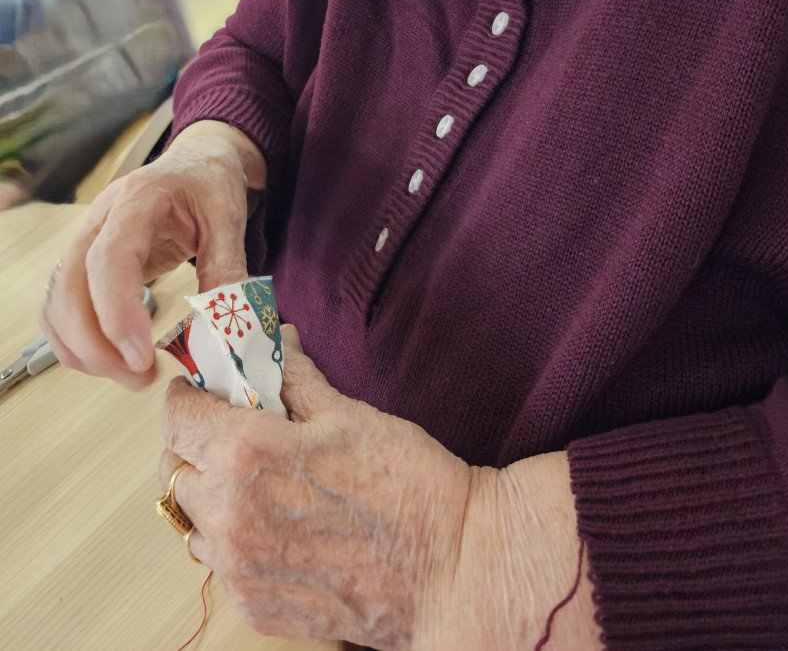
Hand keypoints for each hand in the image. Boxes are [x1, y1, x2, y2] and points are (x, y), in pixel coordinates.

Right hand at [39, 121, 264, 388]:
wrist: (197, 162)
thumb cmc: (210, 185)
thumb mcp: (229, 219)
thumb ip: (227, 270)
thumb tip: (225, 331)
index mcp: (139, 198)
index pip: (109, 257)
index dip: (117, 312)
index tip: (141, 356)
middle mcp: (101, 218)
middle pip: (72, 286)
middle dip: (96, 344)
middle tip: (140, 377)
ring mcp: (87, 239)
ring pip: (59, 303)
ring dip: (84, 349)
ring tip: (132, 374)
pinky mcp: (86, 262)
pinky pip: (61, 308)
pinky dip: (75, 341)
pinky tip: (109, 360)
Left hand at [159, 328, 601, 650]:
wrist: (451, 569)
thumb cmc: (409, 486)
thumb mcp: (347, 412)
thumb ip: (294, 377)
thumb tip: (275, 344)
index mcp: (247, 454)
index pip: (176, 416)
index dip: (187, 395)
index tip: (200, 389)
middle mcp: (229, 514)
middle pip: (174, 468)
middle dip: (194, 442)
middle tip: (230, 428)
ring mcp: (238, 568)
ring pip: (192, 520)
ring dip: (210, 493)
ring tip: (259, 479)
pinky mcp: (253, 606)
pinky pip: (220, 563)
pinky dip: (234, 538)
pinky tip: (279, 521)